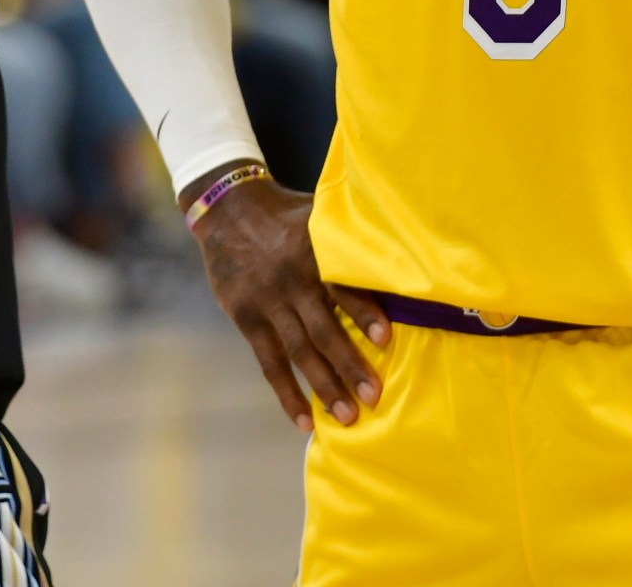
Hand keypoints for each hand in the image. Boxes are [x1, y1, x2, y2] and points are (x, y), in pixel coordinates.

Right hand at [185, 163, 389, 431]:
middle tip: (374, 397)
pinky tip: (305, 421)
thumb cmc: (287, 216)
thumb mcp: (318, 214)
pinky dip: (287, 393)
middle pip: (323, 329)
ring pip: (298, 352)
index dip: (363, 312)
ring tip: (347, 417)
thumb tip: (403, 250)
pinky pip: (269, 363)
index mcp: (313, 252)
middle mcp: (290, 280)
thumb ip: (348, 237)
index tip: (386, 339)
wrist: (228, 210)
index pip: (341, 286)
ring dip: (324, 386)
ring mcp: (267, 302)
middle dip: (349, 364)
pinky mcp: (247, 318)